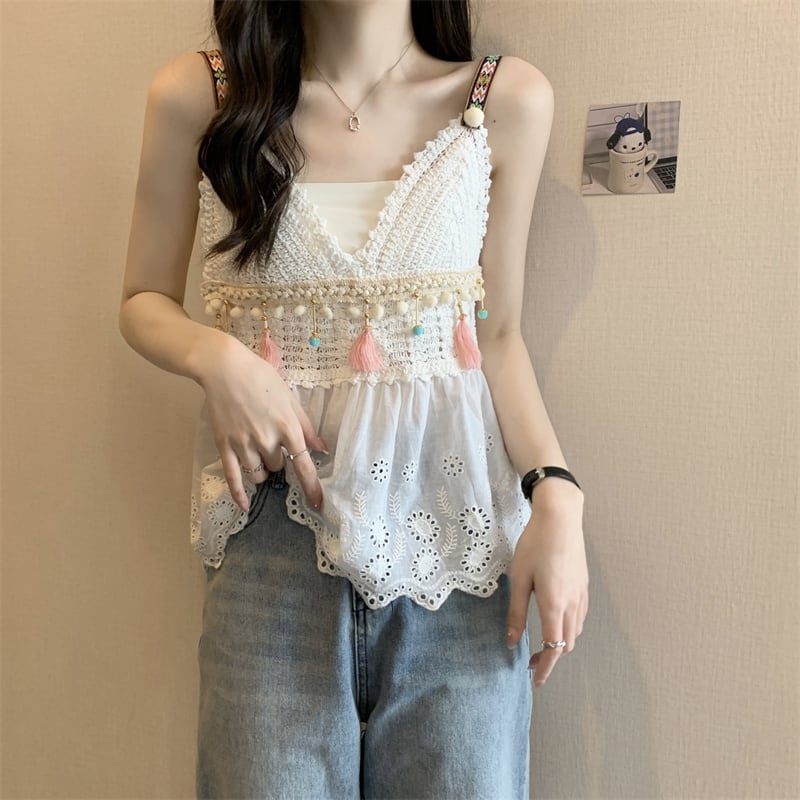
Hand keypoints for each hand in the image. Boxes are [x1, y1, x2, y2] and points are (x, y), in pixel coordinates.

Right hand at [197, 333, 326, 511]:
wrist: (224, 368)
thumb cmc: (261, 378)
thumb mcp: (289, 398)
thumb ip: (305, 426)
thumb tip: (322, 448)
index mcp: (288, 427)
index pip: (303, 465)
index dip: (311, 486)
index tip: (317, 503)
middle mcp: (267, 440)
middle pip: (278, 467)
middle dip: (278, 459)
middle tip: (271, 440)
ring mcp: (244, 445)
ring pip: (258, 474)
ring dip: (262, 470)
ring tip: (257, 454)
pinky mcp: (224, 446)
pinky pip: (233, 477)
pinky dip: (238, 493)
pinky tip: (244, 505)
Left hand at [505, 480, 587, 687]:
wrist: (560, 517)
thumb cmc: (534, 545)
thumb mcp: (518, 578)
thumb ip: (516, 612)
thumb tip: (510, 641)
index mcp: (554, 604)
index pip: (553, 648)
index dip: (545, 668)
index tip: (535, 680)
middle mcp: (572, 603)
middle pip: (566, 643)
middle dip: (551, 658)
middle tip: (532, 663)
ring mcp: (581, 594)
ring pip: (576, 631)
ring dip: (561, 643)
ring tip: (543, 645)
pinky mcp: (584, 584)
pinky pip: (580, 616)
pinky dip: (569, 627)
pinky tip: (557, 621)